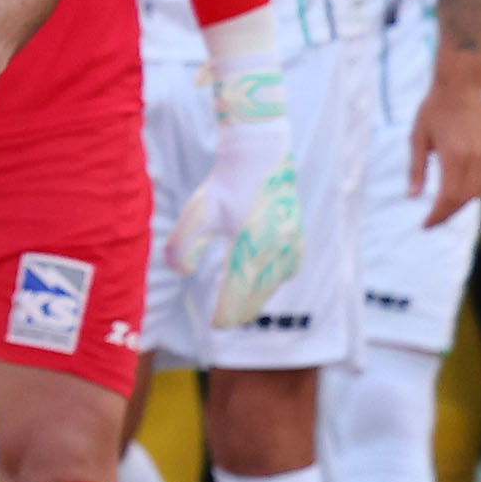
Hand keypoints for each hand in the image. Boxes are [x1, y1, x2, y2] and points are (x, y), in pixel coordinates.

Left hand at [165, 61, 303, 325]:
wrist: (261, 156)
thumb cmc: (225, 185)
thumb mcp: (197, 212)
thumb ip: (183, 245)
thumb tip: (182, 273)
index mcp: (251, 246)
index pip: (238, 294)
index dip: (226, 314)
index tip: (214, 324)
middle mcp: (276, 250)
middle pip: (257, 296)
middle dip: (239, 311)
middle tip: (221, 322)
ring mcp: (292, 245)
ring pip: (273, 286)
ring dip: (255, 298)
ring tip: (237, 307)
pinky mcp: (298, 240)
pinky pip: (286, 272)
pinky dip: (272, 282)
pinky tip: (261, 281)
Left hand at [412, 53, 480, 225]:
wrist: (460, 87)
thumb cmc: (433, 110)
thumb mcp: (417, 139)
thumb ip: (416, 169)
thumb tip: (412, 196)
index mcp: (453, 156)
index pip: (448, 197)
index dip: (437, 215)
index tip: (425, 225)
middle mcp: (474, 158)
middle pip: (464, 198)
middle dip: (448, 214)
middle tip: (431, 221)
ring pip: (479, 191)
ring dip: (462, 204)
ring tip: (443, 210)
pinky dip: (474, 192)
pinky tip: (459, 194)